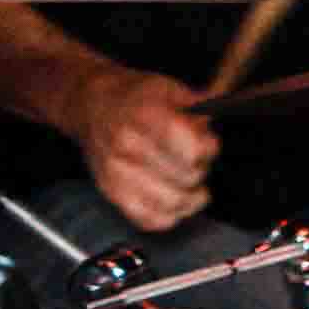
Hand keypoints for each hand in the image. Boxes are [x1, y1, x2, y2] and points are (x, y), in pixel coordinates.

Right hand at [72, 68, 217, 233]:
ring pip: (175, 203)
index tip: (205, 143)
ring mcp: (117, 174)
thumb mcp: (170, 87)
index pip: (193, 151)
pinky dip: (171, 214)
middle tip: (194, 158)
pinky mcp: (113, 195)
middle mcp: (127, 147)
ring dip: (190, 194)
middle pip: (189, 177)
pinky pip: (154, 220)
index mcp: (145, 117)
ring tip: (187, 179)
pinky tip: (174, 197)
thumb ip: (200, 108)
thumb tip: (215, 127)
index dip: (207, 149)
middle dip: (201, 168)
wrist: (93, 106)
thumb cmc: (134, 98)